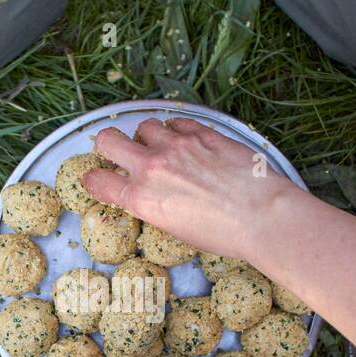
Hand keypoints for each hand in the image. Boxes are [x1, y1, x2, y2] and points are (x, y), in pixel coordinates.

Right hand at [83, 117, 292, 262]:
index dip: (93, 180)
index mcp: (142, 198)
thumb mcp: (178, 230)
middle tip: (118, 151)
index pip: (97, 181)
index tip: (97, 179)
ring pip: (146, 126)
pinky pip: (177, 121)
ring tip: (163, 147)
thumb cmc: (225, 234)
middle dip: (108, 145)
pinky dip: (177, 130)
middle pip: (108, 140)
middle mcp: (152, 167)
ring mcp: (176, 145)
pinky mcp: (201, 132)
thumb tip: (153, 196)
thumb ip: (156, 207)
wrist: (262, 216)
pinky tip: (187, 141)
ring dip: (149, 136)